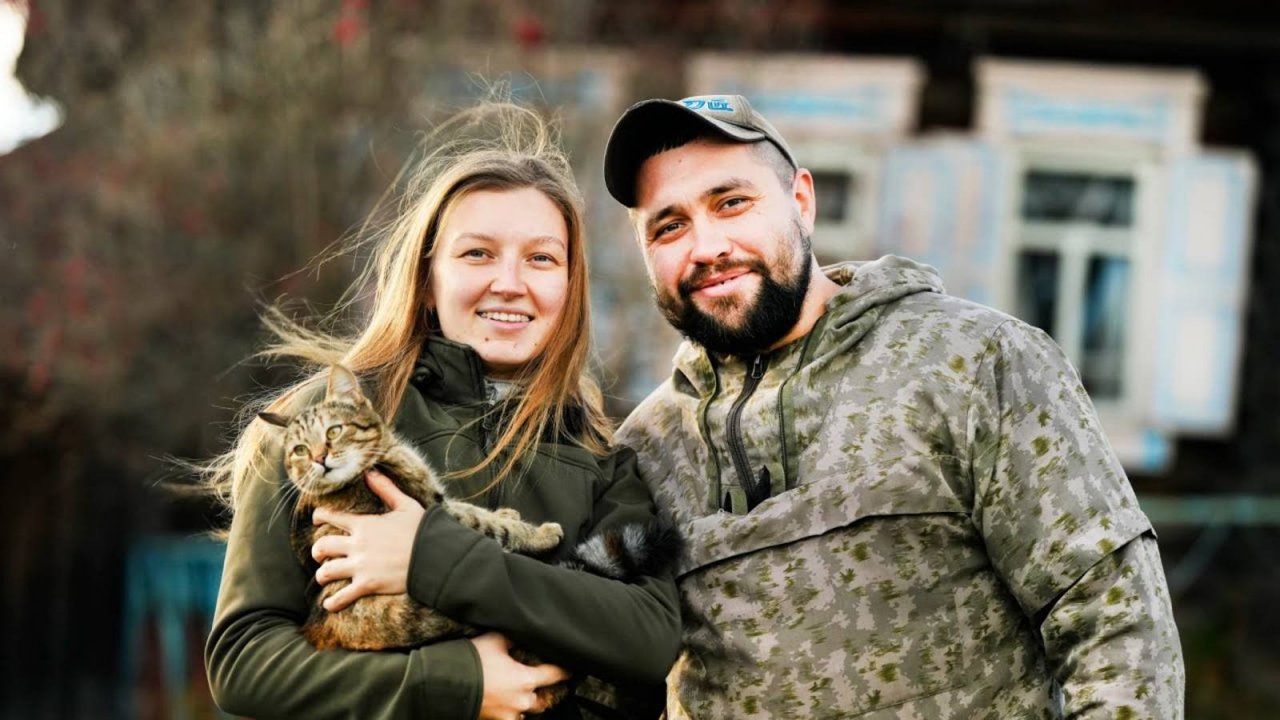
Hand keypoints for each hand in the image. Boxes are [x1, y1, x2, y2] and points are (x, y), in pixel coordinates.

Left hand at [311, 468, 424, 611]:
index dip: (320, 516)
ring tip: (325, 577)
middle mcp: (357, 545)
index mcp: (364, 524)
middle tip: (319, 554)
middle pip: (322, 547)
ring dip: (322, 575)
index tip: (317, 519)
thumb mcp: (406, 505)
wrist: (435, 556)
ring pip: (327, 572)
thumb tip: (370, 472)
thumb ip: (385, 488)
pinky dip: (333, 602)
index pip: (331, 517)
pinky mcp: (367, 585)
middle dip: (317, 551)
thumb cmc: (422, 530)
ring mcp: (361, 566)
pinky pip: (342, 597)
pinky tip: (329, 604)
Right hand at [471, 633, 569, 719]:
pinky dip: (511, 713)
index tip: (571, 669)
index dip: (564, 671)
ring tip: (520, 695)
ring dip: (525, 705)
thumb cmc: (473, 661)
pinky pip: (511, 719)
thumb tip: (521, 634)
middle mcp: (522, 700)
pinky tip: (507, 705)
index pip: (554, 675)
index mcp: (526, 679)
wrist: (447, 684)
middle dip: (541, 692)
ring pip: (526, 712)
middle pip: (542, 699)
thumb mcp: (495, 641)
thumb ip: (512, 639)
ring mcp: (509, 714)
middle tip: (539, 684)